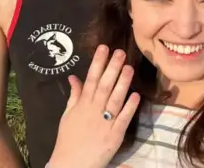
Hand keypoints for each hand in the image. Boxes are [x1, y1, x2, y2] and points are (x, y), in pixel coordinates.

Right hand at [47, 45, 139, 167]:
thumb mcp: (68, 115)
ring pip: (115, 99)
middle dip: (112, 68)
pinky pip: (123, 119)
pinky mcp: (115, 136)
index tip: (104, 48)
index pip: (91, 79)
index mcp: (82, 105)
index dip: (98, 63)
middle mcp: (94, 111)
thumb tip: (74, 77)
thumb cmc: (68, 139)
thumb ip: (74, 95)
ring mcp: (105, 123)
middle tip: (121, 52)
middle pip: (104, 86)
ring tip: (129, 68)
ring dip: (122, 83)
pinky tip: (136, 95)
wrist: (70, 164)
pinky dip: (129, 107)